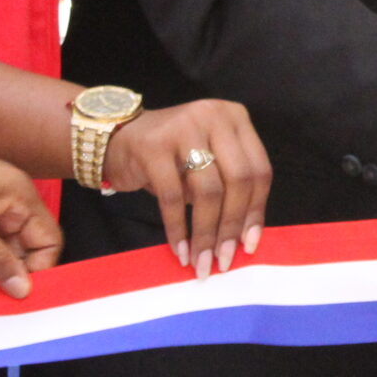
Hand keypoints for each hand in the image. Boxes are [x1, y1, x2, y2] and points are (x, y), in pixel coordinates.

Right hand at [101, 99, 273, 276]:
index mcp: (236, 118)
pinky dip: (178, 229)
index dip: (256, 211)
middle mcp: (214, 115)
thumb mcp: (210, 163)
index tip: (250, 245)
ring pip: (208, 191)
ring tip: (202, 261)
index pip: (259, 170)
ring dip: (206, 233)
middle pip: (238, 180)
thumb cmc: (172, 158)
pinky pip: (172, 197)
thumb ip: (230, 189)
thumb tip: (247, 239)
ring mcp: (184, 127)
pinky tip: (179, 250)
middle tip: (224, 259)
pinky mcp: (154, 146)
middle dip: (232, 226)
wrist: (118, 139)